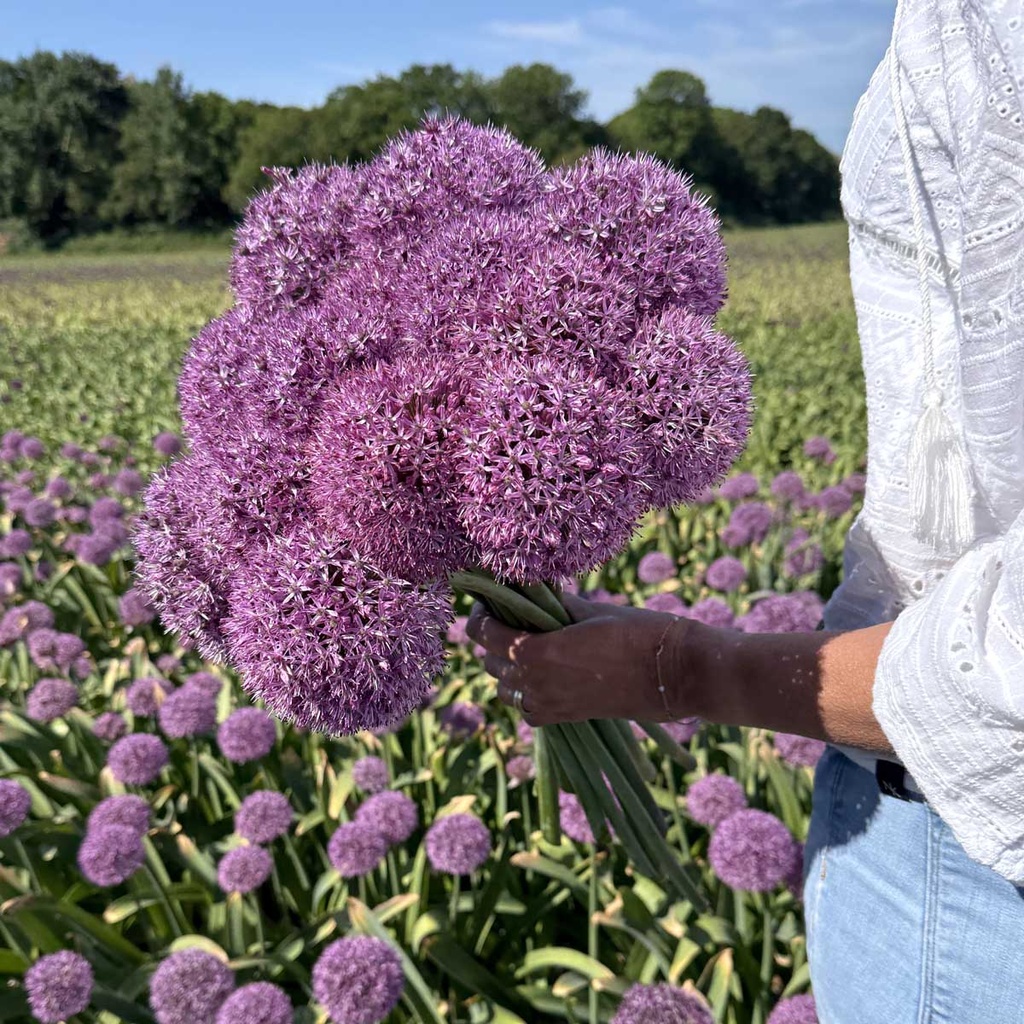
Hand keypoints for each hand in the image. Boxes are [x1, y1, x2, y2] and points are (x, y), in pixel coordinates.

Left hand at [466, 592, 700, 725]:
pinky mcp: (566, 718)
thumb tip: (531, 592)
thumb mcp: (590, 611)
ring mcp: (549, 705)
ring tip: (527, 644)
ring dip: (508, 666)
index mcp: (535, 653)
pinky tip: (543, 674)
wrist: (675, 673)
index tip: (490, 600)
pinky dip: (525, 693)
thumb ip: (554, 605)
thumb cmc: (637, 633)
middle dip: (494, 637)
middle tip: (511, 617)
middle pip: (491, 661)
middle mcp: (534, 685)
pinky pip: (527, 709)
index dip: (481, 613)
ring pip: (505, 689)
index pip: (482, 633)